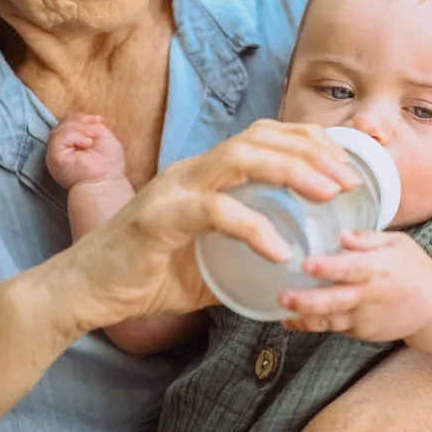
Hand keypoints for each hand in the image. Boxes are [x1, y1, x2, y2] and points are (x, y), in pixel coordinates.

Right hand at [47, 113, 126, 188]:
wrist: (106, 180)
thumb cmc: (108, 163)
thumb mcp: (103, 137)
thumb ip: (92, 126)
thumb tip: (89, 119)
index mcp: (73, 142)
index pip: (70, 122)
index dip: (82, 117)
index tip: (99, 120)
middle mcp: (62, 147)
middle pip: (64, 122)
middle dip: (81, 121)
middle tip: (96, 130)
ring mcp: (56, 152)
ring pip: (60, 129)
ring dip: (80, 129)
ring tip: (92, 139)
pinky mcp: (54, 156)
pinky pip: (60, 137)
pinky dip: (75, 136)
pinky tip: (86, 144)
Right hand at [51, 120, 360, 334]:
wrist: (82, 294)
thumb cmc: (143, 277)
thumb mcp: (207, 266)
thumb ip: (242, 258)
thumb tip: (290, 271)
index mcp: (203, 175)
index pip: (263, 137)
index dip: (308, 142)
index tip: (346, 164)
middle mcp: (190, 171)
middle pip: (260, 137)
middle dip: (312, 150)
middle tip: (349, 179)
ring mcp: (173, 190)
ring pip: (240, 159)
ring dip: (291, 171)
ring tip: (328, 195)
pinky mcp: (158, 218)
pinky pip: (214, 212)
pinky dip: (253, 227)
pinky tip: (280, 250)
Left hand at [280, 231, 431, 341]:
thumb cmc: (413, 267)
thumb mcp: (397, 243)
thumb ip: (366, 239)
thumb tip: (339, 232)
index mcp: (380, 268)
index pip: (351, 267)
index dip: (328, 267)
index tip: (306, 264)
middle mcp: (371, 294)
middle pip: (336, 300)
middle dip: (308, 301)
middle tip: (284, 297)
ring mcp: (365, 317)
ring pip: (331, 320)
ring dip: (305, 317)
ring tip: (283, 312)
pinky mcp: (361, 332)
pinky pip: (334, 328)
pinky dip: (313, 325)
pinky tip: (293, 319)